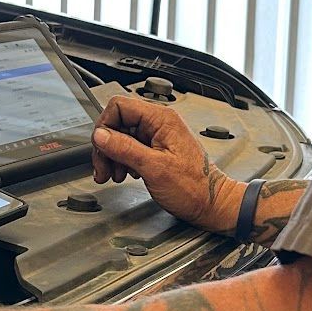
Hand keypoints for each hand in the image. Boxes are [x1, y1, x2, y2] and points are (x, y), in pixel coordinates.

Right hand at [90, 94, 241, 232]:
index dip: (105, 126)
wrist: (211, 204)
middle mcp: (159, 123)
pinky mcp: (156, 150)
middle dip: (106, 146)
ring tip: (114, 175)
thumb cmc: (194, 188)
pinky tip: (125, 174)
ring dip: (113, 156)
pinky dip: (123, 161)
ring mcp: (158, 136)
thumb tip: (100, 135)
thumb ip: (125, 148)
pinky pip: (131, 148)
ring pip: (122, 137)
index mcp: (161, 119)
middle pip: (118, 123)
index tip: (101, 148)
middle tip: (103, 169)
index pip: (119, 106)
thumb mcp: (154, 168)